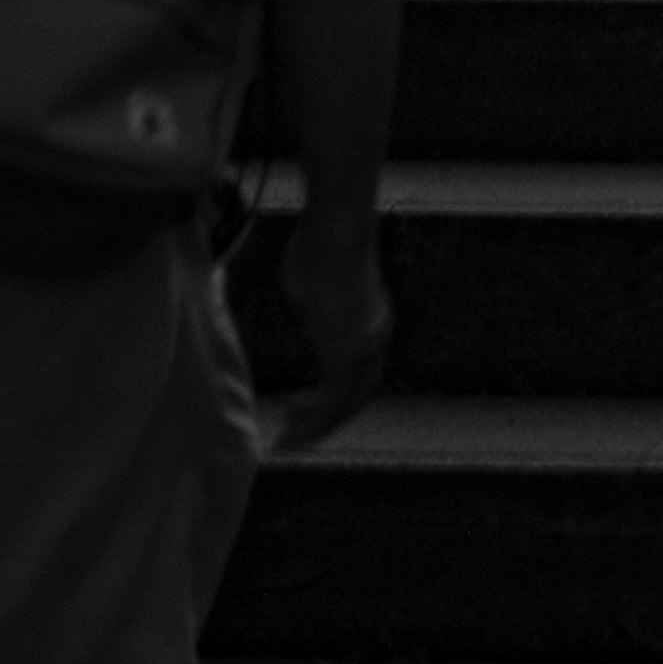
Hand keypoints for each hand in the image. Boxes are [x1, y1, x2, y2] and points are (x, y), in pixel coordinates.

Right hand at [268, 210, 393, 452]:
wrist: (335, 226)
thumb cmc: (320, 243)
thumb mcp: (318, 285)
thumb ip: (316, 312)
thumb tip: (307, 314)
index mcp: (374, 324)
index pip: (361, 376)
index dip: (336, 397)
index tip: (306, 404)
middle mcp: (376, 342)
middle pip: (356, 399)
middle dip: (326, 420)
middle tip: (294, 430)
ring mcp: (364, 350)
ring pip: (343, 408)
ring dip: (315, 428)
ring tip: (286, 437)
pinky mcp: (345, 356)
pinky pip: (329, 407)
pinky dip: (310, 426)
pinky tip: (289, 433)